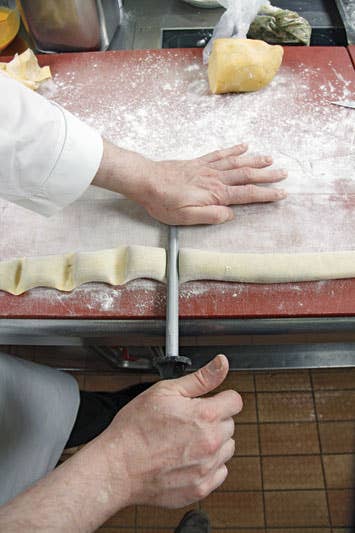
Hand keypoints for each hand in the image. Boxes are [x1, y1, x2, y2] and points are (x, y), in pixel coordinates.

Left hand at [93, 141, 286, 224]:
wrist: (146, 181)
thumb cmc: (164, 203)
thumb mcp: (186, 217)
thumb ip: (211, 216)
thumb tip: (231, 214)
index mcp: (215, 194)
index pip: (247, 194)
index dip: (266, 194)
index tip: (282, 193)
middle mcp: (215, 179)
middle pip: (247, 175)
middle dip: (267, 175)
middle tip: (284, 174)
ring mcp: (207, 168)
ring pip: (237, 163)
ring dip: (255, 161)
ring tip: (271, 159)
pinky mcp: (198, 162)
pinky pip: (220, 154)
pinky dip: (234, 150)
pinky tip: (244, 146)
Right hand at [101, 354, 241, 507]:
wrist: (118, 467)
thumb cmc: (135, 429)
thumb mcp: (165, 391)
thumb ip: (200, 378)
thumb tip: (221, 363)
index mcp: (205, 416)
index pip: (235, 402)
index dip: (220, 398)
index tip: (209, 402)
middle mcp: (211, 443)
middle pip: (230, 424)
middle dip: (214, 419)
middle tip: (188, 421)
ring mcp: (207, 468)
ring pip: (226, 448)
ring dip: (213, 442)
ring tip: (186, 441)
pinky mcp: (201, 488)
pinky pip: (219, 472)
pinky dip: (208, 465)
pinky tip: (187, 459)